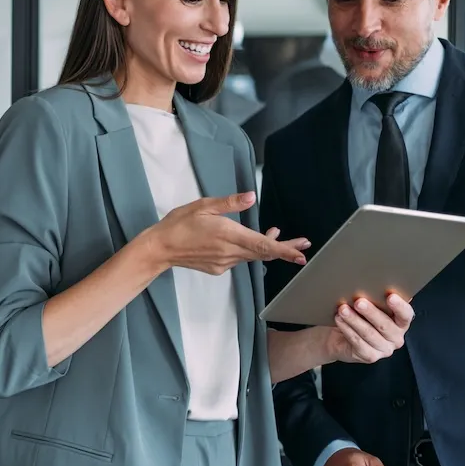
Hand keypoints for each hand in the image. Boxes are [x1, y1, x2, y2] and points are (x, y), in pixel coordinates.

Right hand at [144, 192, 308, 275]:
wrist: (160, 248)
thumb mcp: (203, 205)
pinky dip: (248, 250)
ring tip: (277, 234)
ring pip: (251, 256)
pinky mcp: (218, 268)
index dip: (284, 250)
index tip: (301, 254)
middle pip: (264, 253)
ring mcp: (224, 263)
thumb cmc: (179, 223)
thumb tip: (251, 197)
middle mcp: (230, 252)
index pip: (263, 245)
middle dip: (285, 249)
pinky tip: (246, 241)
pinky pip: (238, 259)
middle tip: (303, 245)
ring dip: (265, 246)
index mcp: (228, 234)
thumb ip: (230, 203)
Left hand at [319, 294, 413, 363]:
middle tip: (358, 301)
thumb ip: (377, 297)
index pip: (406, 315)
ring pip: (369, 333)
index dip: (399, 306)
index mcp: (401, 322)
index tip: (390, 296)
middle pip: (385, 325)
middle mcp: (396, 337)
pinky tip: (340, 320)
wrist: (341, 336)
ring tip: (343, 309)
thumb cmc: (360, 316)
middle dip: (371, 312)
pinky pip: (358, 342)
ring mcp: (384, 349)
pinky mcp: (370, 356)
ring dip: (354, 320)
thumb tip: (376, 282)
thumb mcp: (371, 305)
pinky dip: (347, 329)